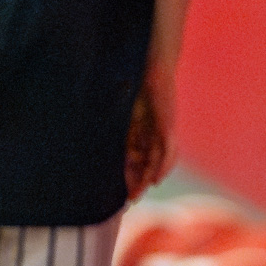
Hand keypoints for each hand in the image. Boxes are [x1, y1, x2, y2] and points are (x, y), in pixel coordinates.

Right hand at [125, 62, 176, 200]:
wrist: (154, 65)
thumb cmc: (136, 84)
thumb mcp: (122, 112)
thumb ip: (115, 128)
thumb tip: (98, 143)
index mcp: (141, 131)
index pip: (135, 159)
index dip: (129, 176)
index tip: (121, 193)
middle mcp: (153, 134)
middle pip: (148, 164)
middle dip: (138, 182)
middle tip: (130, 200)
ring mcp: (162, 131)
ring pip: (157, 161)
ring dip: (148, 178)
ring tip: (140, 192)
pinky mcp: (167, 126)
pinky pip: (167, 150)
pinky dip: (162, 166)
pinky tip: (155, 179)